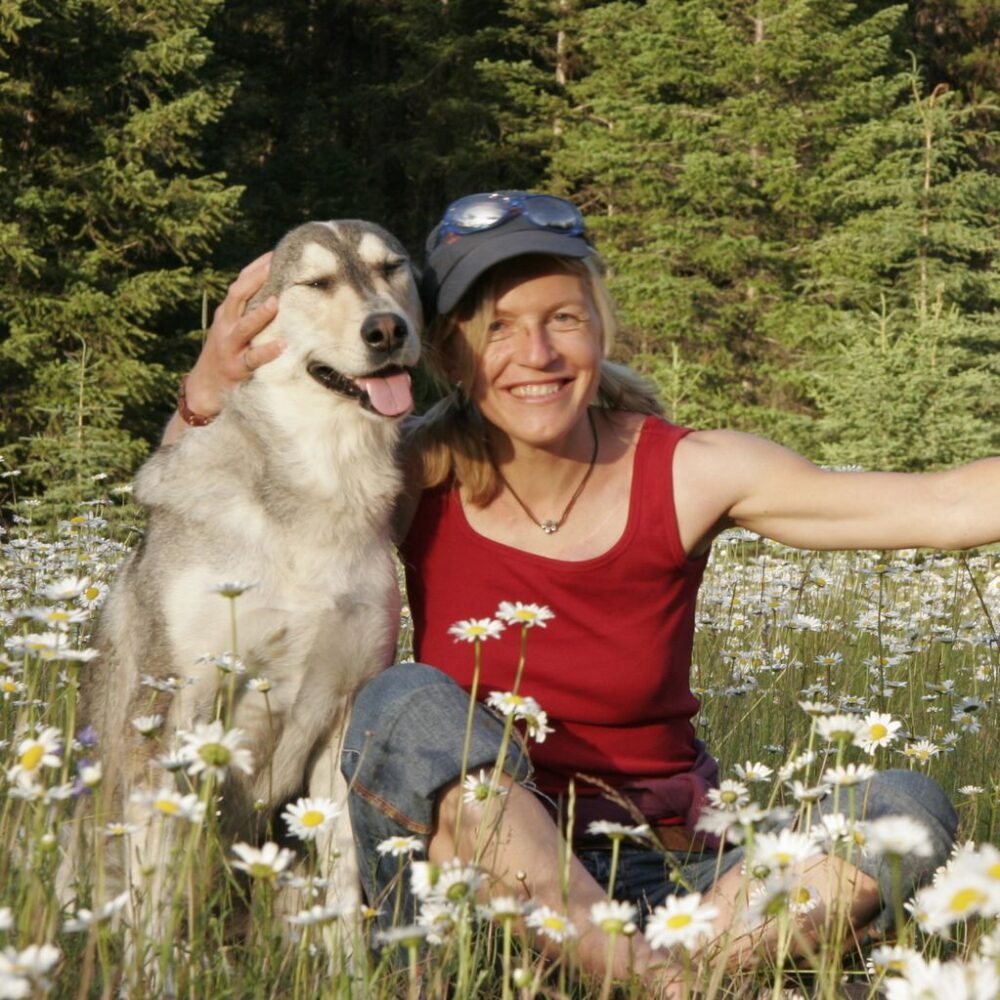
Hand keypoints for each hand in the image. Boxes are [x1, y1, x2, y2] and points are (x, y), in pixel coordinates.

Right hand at [183, 253, 283, 418]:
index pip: (240, 285)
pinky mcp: (236, 368)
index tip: (274, 253)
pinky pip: (253, 358)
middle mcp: (226, 325)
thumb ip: (249, 313)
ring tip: (275, 302)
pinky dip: (267, 351)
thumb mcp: (233, 329)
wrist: (203, 388)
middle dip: (255, 279)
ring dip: (260, 314)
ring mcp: (230, 346)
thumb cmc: (226, 354)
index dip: (255, 268)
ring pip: (244, 326)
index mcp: (227, 314)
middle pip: (237, 297)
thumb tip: (278, 294)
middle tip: (274, 265)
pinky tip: (282, 345)